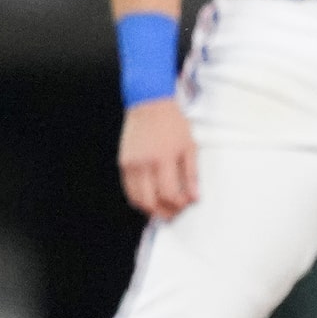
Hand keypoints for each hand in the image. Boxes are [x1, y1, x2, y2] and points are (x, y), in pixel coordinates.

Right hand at [118, 97, 198, 219]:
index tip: (186, 203)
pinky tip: (150, 196)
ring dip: (149, 209)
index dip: (178, 205)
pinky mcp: (123, 163)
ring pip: (136, 199)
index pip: (169, 195)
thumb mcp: (189, 146)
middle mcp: (144, 164)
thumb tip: (194, 197)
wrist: (148, 104)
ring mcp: (131, 164)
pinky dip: (139, 198)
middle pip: (149, 203)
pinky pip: (129, 189)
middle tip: (173, 213)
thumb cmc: (171, 122)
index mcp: (163, 159)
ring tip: (162, 207)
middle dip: (163, 213)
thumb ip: (192, 175)